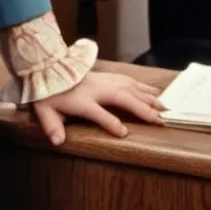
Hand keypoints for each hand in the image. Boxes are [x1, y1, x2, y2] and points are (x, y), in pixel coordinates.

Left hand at [31, 71, 164, 146]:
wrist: (47, 68)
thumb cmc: (48, 94)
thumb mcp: (44, 111)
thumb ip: (51, 126)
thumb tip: (57, 141)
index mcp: (81, 100)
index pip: (96, 112)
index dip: (109, 121)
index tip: (123, 133)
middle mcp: (95, 88)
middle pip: (121, 96)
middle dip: (141, 107)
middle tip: (161, 120)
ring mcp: (102, 80)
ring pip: (128, 87)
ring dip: (148, 97)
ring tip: (165, 107)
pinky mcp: (105, 75)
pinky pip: (127, 80)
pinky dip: (143, 86)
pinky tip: (154, 91)